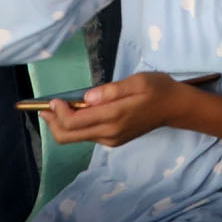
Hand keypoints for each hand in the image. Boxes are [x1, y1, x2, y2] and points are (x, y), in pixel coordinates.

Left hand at [40, 72, 186, 147]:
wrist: (176, 108)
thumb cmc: (158, 89)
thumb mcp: (138, 81)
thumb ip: (112, 90)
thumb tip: (86, 98)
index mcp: (115, 116)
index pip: (75, 122)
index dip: (58, 112)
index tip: (53, 100)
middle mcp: (110, 133)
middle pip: (68, 136)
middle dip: (52, 123)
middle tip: (46, 108)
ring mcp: (111, 139)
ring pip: (76, 138)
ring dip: (63, 125)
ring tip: (59, 107)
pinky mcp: (113, 141)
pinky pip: (87, 136)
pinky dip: (76, 126)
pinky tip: (79, 112)